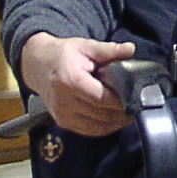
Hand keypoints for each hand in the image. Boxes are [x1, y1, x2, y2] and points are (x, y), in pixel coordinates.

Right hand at [19, 33, 136, 136]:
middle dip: (123, 112)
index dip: (121, 101)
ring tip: (131, 112)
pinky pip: (90, 131)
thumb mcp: (86, 46)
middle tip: (138, 105)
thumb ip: (109, 50)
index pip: (102, 99)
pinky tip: (117, 119)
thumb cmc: (63, 55)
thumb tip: (131, 49)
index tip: (137, 97)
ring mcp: (63, 115)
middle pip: (102, 115)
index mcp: (70, 81)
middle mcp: (64, 101)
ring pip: (98, 127)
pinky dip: (106, 128)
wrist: (37, 65)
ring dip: (117, 123)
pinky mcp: (63, 122)